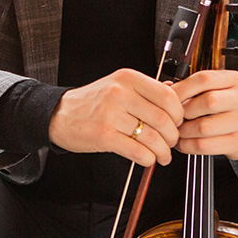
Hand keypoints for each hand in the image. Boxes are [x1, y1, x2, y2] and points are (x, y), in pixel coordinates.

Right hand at [48, 68, 182, 166]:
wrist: (59, 114)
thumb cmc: (91, 102)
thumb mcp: (117, 85)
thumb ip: (145, 89)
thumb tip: (175, 93)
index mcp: (127, 78)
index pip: (167, 95)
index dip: (178, 113)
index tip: (177, 122)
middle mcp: (119, 94)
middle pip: (163, 118)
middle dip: (172, 136)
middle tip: (171, 142)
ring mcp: (110, 115)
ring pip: (152, 137)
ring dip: (162, 151)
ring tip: (162, 155)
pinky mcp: (103, 135)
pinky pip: (137, 151)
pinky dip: (148, 159)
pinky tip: (148, 159)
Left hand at [170, 70, 237, 159]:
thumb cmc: (226, 107)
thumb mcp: (215, 89)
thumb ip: (191, 87)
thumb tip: (165, 88)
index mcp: (233, 80)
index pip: (204, 79)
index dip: (182, 89)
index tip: (169, 98)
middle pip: (207, 102)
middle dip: (184, 111)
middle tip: (174, 117)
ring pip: (204, 127)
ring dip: (183, 131)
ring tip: (178, 130)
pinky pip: (205, 145)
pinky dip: (187, 145)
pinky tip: (184, 142)